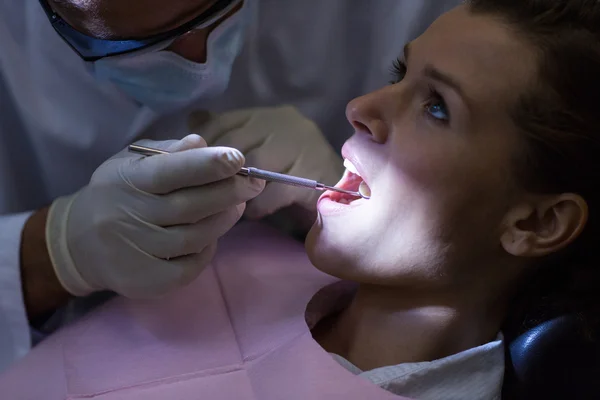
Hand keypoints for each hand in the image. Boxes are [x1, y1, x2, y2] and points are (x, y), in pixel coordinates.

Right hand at [46, 135, 264, 298]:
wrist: (79, 242)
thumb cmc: (117, 193)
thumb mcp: (131, 162)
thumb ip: (168, 153)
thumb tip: (201, 143)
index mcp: (129, 181)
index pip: (171, 172)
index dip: (207, 165)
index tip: (238, 158)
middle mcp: (131, 216)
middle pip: (190, 206)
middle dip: (229, 192)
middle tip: (254, 182)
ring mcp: (138, 252)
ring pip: (195, 237)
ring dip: (223, 220)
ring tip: (238, 205)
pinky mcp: (146, 280)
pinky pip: (189, 266)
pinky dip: (207, 250)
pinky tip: (210, 235)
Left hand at [190, 106, 343, 218]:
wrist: (343, 196)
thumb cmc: (292, 176)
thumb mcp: (259, 152)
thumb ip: (230, 136)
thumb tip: (194, 120)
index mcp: (269, 115)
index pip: (224, 123)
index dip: (202, 147)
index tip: (185, 170)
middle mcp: (288, 123)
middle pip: (239, 144)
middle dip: (218, 172)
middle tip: (200, 194)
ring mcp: (306, 144)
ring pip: (258, 166)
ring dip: (239, 190)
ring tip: (226, 206)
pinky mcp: (317, 170)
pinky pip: (279, 189)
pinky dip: (262, 204)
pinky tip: (253, 213)